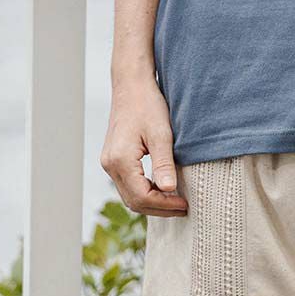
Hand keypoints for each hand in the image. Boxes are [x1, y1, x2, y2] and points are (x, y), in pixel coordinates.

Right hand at [101, 76, 188, 214]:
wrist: (132, 86)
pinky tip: (163, 189)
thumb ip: (163, 163)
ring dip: (152, 202)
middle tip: (183, 207)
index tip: (184, 204)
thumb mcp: (161, 134)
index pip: (142, 197)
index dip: (165, 205)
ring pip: (129, 196)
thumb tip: (169, 190)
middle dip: (159, 208)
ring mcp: (109, 163)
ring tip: (176, 201)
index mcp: (120, 159)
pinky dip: (145, 192)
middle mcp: (110, 164)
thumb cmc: (147, 105)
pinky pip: (128, 185)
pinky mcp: (113, 159)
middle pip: (133, 201)